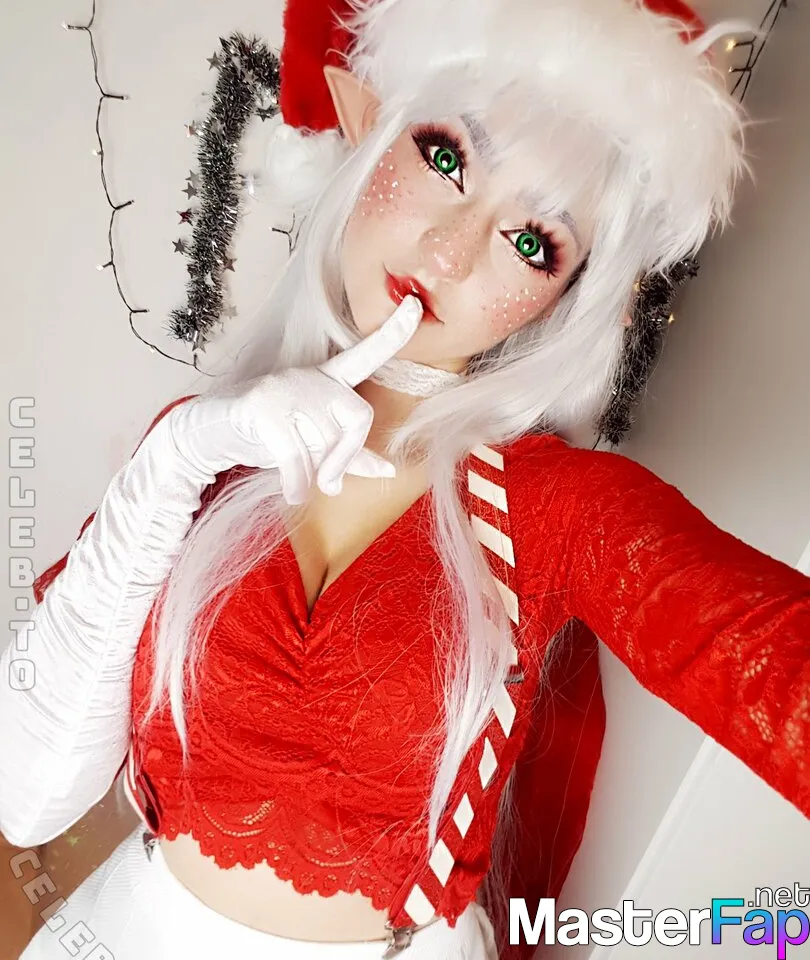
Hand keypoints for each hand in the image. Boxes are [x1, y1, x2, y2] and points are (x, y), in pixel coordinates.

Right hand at [174, 295, 422, 503]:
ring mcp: (285, 388)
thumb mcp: (313, 445)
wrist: (212, 434)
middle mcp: (310, 377)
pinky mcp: (262, 407)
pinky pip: (295, 455)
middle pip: (357, 417)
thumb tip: (389, 469)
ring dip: (313, 474)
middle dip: (346, 457)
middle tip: (331, 483)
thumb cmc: (268, 436)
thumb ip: (351, 455)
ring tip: (298, 483)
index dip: (392, 333)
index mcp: (328, 380)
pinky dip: (297, 483)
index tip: (417, 305)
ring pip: (324, 442)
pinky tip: (294, 494)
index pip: (366, 354)